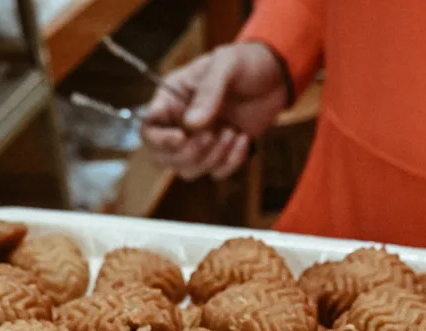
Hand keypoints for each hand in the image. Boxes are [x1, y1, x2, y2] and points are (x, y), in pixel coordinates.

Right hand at [141, 42, 287, 180]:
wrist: (276, 76)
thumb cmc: (245, 62)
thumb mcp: (226, 65)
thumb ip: (208, 92)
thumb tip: (192, 125)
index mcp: (171, 99)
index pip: (149, 128)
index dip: (159, 140)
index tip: (183, 136)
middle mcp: (180, 124)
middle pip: (163, 159)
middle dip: (189, 154)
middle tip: (212, 134)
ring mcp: (199, 142)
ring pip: (189, 171)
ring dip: (213, 157)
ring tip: (233, 130)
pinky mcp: (221, 153)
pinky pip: (217, 173)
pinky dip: (232, 161)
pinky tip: (245, 138)